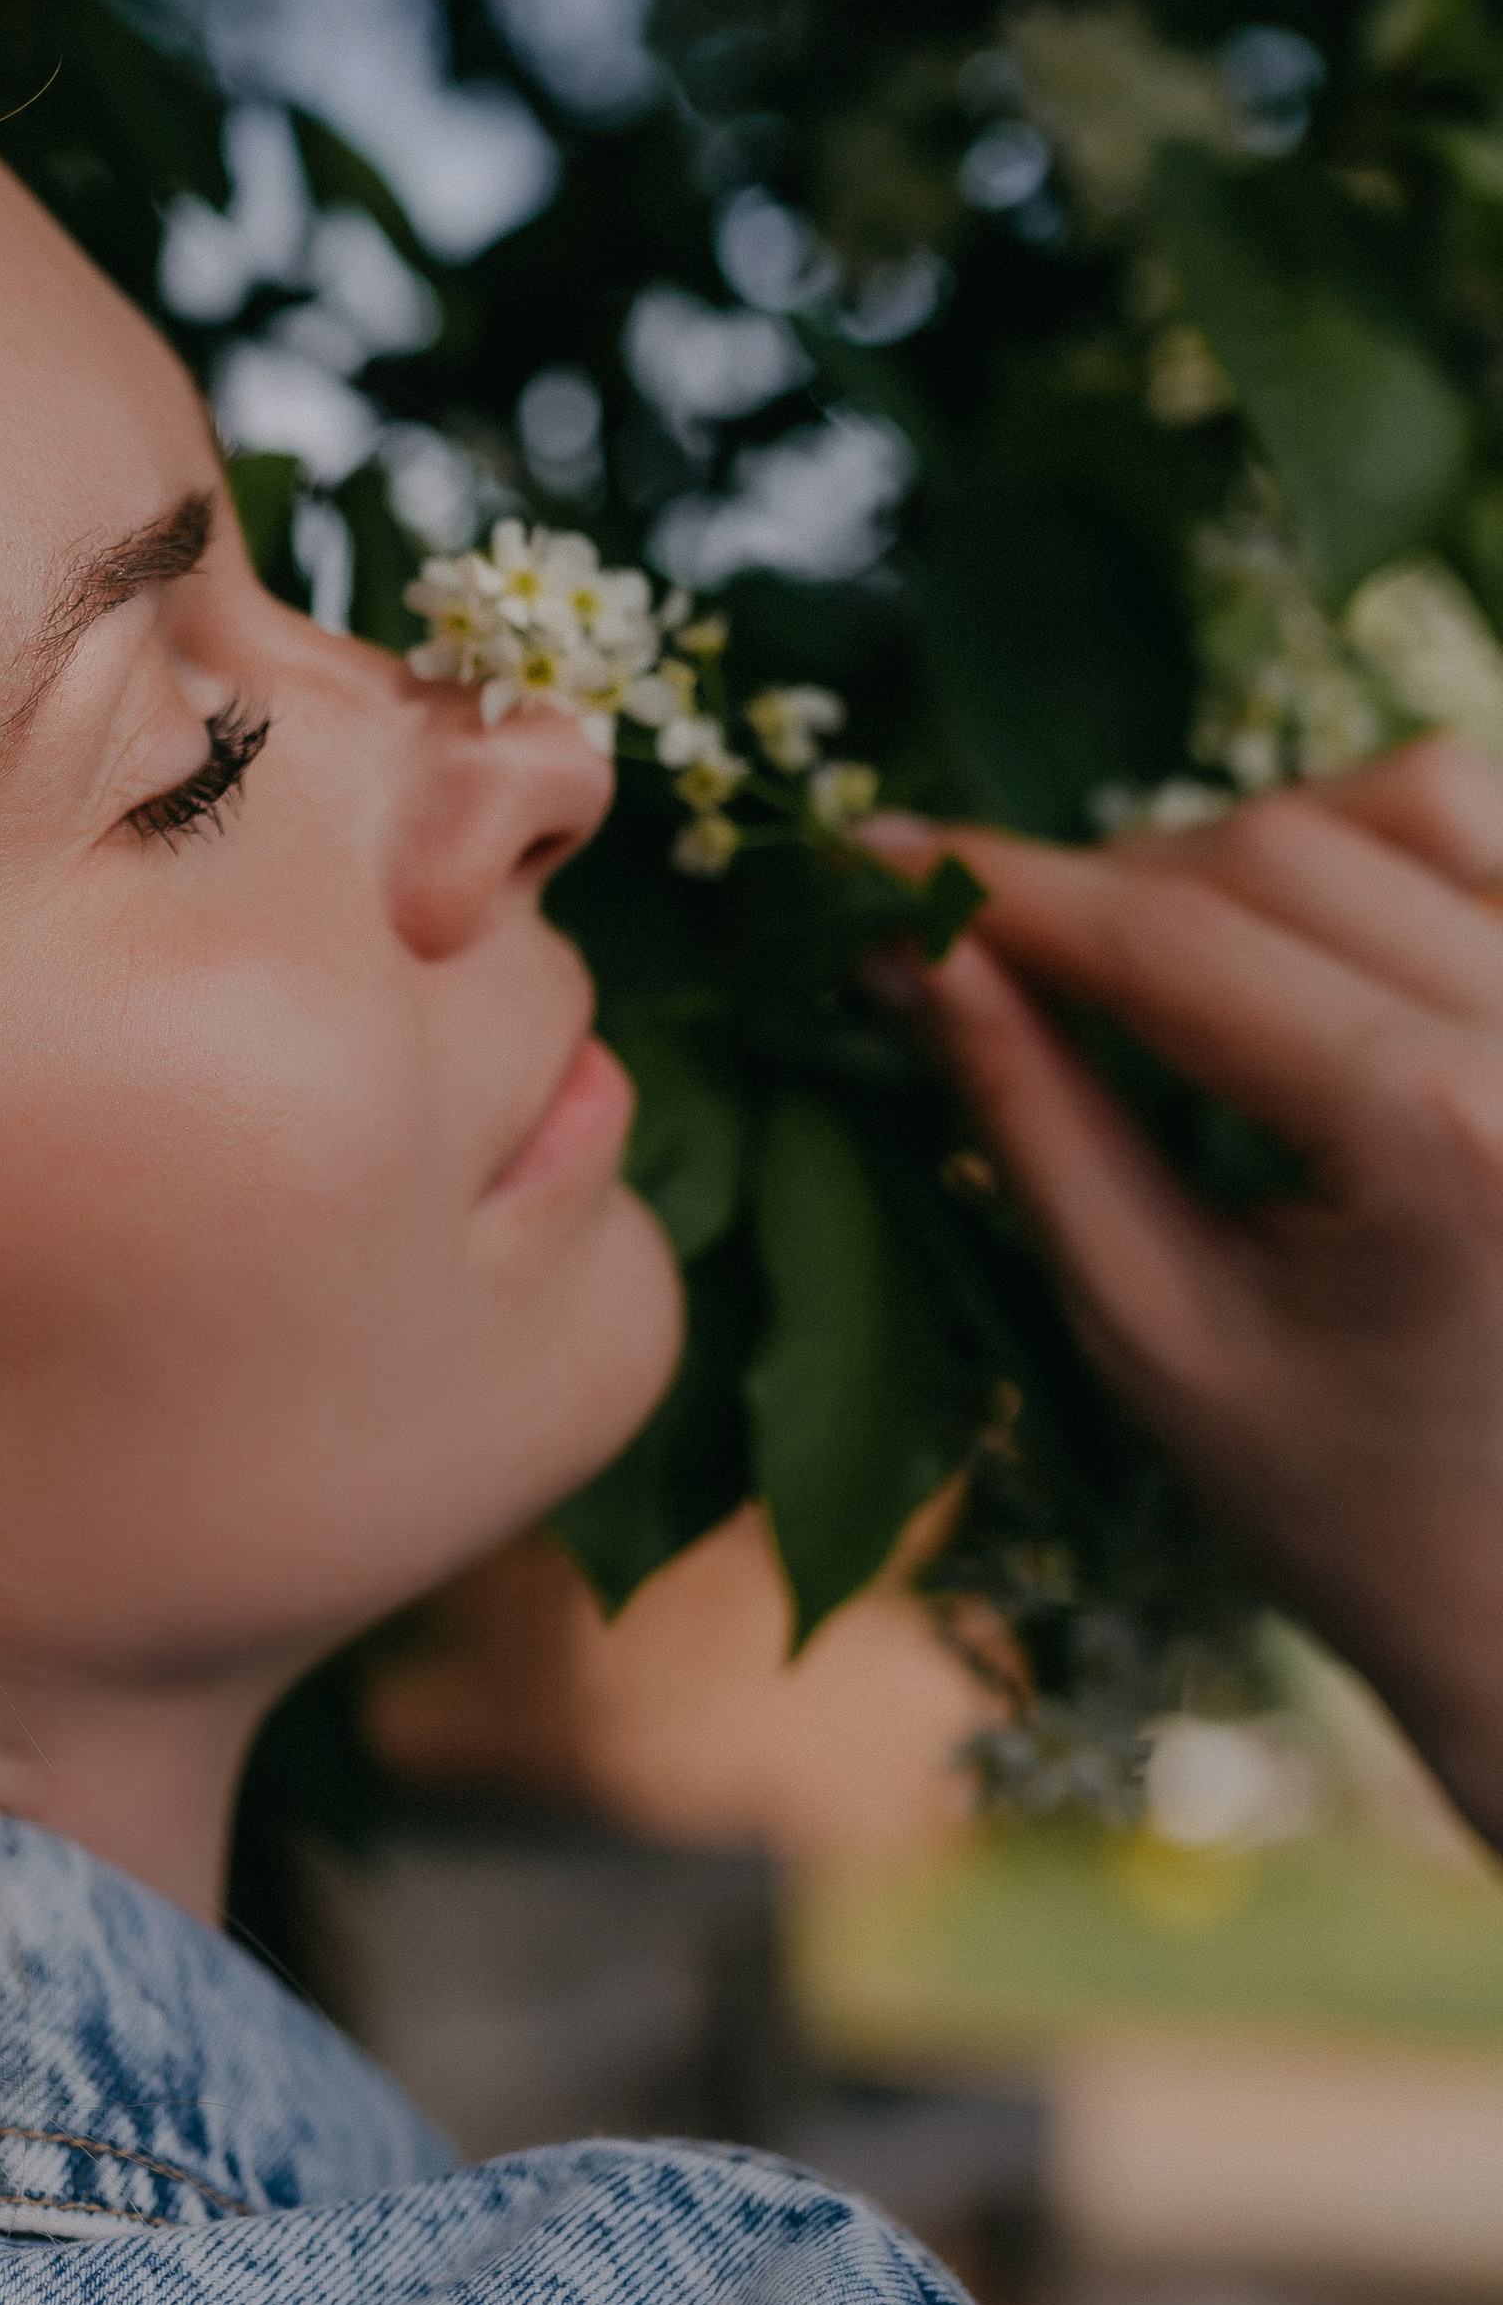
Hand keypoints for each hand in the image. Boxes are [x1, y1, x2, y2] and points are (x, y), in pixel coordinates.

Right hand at [866, 739, 1502, 1851]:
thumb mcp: (1154, 1328)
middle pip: (1274, 849)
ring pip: (1401, 796)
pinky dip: (1382, 840)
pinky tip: (1301, 934)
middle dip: (1107, 881)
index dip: (996, 885)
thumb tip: (906, 947)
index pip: (1168, 943)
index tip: (865, 855)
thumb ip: (1031, 1115)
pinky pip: (1491, 827)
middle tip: (993, 946)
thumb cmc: (1350, 1507)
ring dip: (1251, 843)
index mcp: (1438, 1134)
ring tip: (1159, 946)